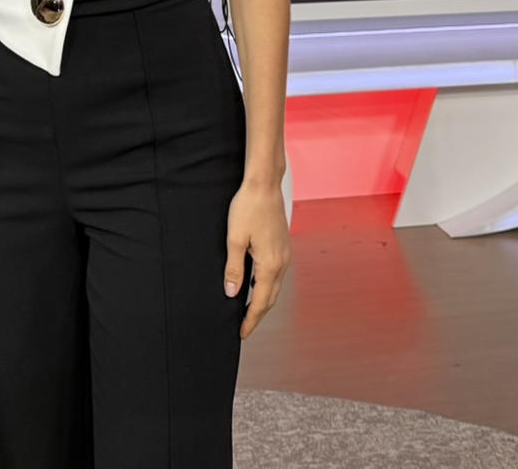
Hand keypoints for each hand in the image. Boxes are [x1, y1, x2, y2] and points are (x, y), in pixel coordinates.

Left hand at [224, 181, 289, 338]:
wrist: (264, 185)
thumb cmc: (249, 207)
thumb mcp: (235, 240)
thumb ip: (234, 269)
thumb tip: (232, 293)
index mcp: (270, 264)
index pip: (261, 302)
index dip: (251, 320)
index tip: (242, 332)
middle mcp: (282, 262)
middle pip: (271, 298)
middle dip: (258, 314)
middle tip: (244, 327)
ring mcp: (285, 254)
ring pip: (275, 286)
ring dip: (263, 300)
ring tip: (248, 310)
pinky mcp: (283, 246)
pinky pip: (276, 274)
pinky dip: (266, 285)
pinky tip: (255, 284)